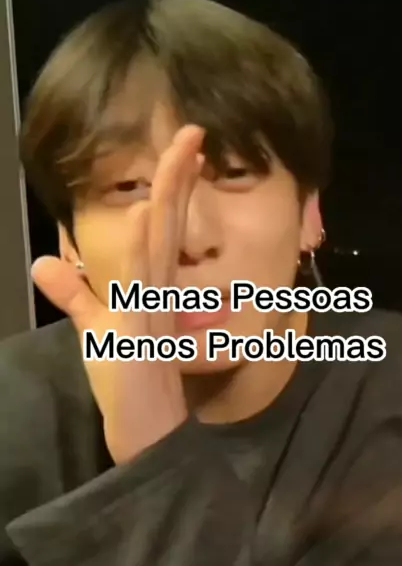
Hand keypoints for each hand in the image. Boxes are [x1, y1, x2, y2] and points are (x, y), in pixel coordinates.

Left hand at [32, 124, 205, 464]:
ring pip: (161, 243)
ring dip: (169, 197)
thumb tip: (43, 260)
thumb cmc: (128, 387)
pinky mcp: (142, 331)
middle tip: (195, 131)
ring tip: (180, 152)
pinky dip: (143, 248)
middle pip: (169, 223)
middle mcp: (159, 290)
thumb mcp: (96, 329)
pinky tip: (145, 215)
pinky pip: (143, 284)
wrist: (145, 434)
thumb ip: (75, 294)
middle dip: (179, 176)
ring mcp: (153, 308)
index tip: (184, 146)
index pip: (161, 226)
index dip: (171, 185)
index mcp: (151, 286)